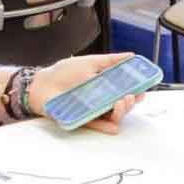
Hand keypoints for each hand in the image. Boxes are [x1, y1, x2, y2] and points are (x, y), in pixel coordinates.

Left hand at [28, 53, 146, 133]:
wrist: (41, 85)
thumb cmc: (62, 73)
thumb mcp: (90, 62)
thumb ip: (111, 61)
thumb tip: (131, 56)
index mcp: (105, 85)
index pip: (126, 89)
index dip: (136, 90)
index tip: (142, 88)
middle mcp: (102, 99)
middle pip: (123, 105)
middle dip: (131, 102)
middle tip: (131, 96)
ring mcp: (94, 110)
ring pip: (114, 116)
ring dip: (122, 112)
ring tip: (120, 103)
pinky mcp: (84, 120)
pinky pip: (98, 126)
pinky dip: (107, 127)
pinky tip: (114, 126)